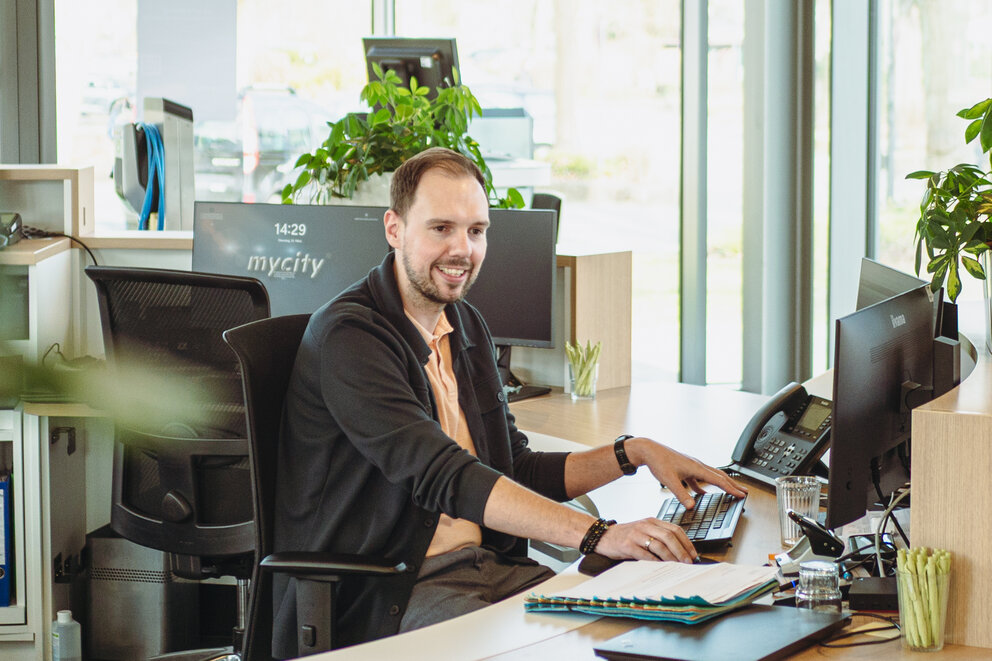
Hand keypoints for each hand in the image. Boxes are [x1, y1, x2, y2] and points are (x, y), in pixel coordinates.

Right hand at [595, 518, 695, 562]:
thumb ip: (658, 537)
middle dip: (682, 551)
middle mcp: (645, 525)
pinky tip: (661, 567)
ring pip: (659, 545)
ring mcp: (636, 534)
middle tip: (688, 562)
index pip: (674, 529)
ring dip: (671, 557)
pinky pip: (645, 554)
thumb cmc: (625, 536)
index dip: (686, 542)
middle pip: (669, 536)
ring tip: (678, 566)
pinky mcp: (627, 545)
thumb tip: (679, 552)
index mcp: (652, 521)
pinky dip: (655, 562)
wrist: (602, 536)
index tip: (693, 554)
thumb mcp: (643, 531)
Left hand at [626, 438, 746, 508]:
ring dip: (721, 483)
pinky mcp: (685, 468)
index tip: (741, 495)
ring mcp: (691, 466)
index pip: (719, 480)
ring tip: (730, 490)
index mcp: (696, 468)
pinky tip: (702, 493)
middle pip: (720, 476)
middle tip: (744, 492)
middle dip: (732, 485)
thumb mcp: (669, 481)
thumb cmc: (658, 462)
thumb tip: (692, 506)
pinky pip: (699, 478)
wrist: (648, 450)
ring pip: (711, 475)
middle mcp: (697, 465)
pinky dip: (704, 486)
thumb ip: (681, 494)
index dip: (731, 488)